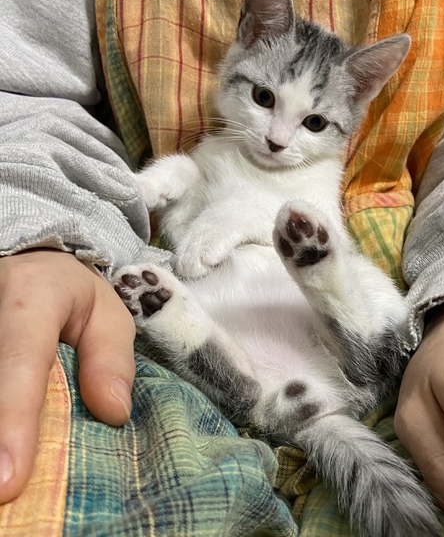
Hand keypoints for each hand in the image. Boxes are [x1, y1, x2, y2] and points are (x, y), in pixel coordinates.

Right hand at [0, 250, 135, 503]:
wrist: (29, 269)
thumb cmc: (74, 297)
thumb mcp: (108, 314)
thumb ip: (111, 358)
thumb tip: (114, 413)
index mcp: (31, 298)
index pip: (20, 360)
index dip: (13, 418)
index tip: (8, 480)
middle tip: (6, 494)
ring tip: (8, 484)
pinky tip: (5, 452)